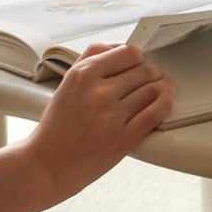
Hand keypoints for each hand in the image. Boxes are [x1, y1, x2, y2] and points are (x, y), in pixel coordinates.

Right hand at [25, 42, 175, 200]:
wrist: (46, 165)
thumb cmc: (57, 126)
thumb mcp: (66, 84)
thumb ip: (90, 60)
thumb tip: (118, 47)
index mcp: (83, 75)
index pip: (129, 52)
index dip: (139, 58)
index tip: (140, 64)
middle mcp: (98, 92)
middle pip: (145, 70)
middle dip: (152, 73)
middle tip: (153, 79)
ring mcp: (112, 116)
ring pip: (153, 89)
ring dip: (162, 87)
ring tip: (163, 89)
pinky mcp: (123, 138)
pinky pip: (155, 113)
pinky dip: (166, 104)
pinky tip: (166, 101)